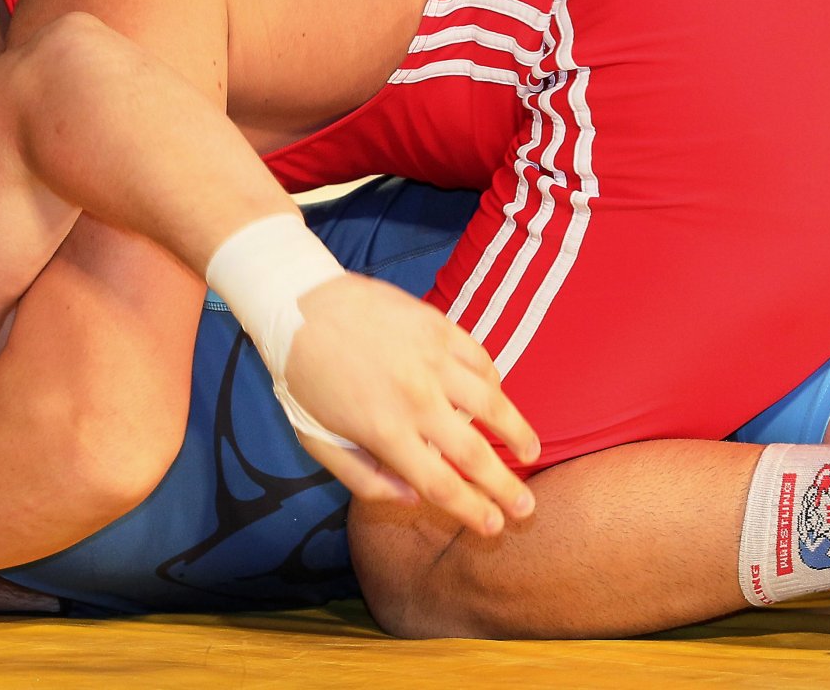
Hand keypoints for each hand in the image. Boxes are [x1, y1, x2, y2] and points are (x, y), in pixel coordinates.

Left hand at [285, 274, 540, 535]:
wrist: (297, 304)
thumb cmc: (303, 377)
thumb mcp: (317, 441)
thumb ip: (363, 479)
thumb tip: (412, 499)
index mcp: (385, 432)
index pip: (443, 485)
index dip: (475, 512)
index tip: (496, 526)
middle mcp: (416, 399)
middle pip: (476, 454)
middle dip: (507, 487)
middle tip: (527, 506)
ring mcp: (432, 359)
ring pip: (493, 403)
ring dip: (518, 433)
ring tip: (531, 452)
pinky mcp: (439, 327)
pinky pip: (482, 361)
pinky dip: (495, 384)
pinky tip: (498, 398)